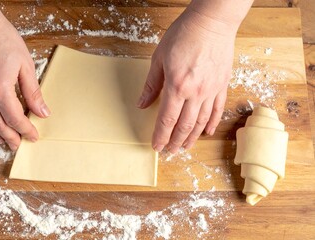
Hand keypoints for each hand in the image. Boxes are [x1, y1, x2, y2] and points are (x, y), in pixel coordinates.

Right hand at [0, 13, 49, 150]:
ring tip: (3, 141)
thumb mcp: (25, 64)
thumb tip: (43, 112)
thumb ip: (33, 91)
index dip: (26, 130)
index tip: (33, 136)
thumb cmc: (1, 38)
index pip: (15, 118)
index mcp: (1, 88)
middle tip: (18, 145)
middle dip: (11, 137)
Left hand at [137, 9, 237, 152]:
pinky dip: (212, 123)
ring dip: (192, 138)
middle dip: (175, 141)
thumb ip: (152, 84)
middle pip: (184, 125)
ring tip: (185, 147)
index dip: (161, 136)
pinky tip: (207, 132)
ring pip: (201, 122)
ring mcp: (211, 91)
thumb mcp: (159, 58)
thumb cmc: (184, 36)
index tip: (156, 146)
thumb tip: (142, 103)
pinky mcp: (222, 85)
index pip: (167, 119)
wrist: (212, 22)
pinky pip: (218, 110)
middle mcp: (196, 93)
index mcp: (177, 86)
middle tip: (169, 152)